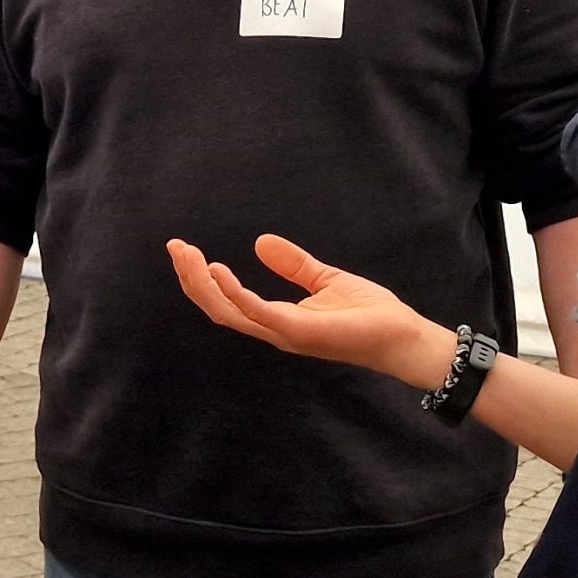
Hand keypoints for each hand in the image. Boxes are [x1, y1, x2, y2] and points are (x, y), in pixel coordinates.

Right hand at [167, 232, 449, 387]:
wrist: (402, 336)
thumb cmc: (370, 314)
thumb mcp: (325, 279)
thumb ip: (293, 264)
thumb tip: (259, 241)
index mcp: (277, 319)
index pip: (227, 302)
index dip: (202, 278)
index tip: (183, 249)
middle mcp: (274, 330)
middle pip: (219, 308)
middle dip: (192, 279)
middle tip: (174, 247)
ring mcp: (285, 334)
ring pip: (229, 313)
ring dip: (204, 284)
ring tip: (187, 255)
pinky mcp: (300, 332)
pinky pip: (258, 314)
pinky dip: (236, 293)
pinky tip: (220, 270)